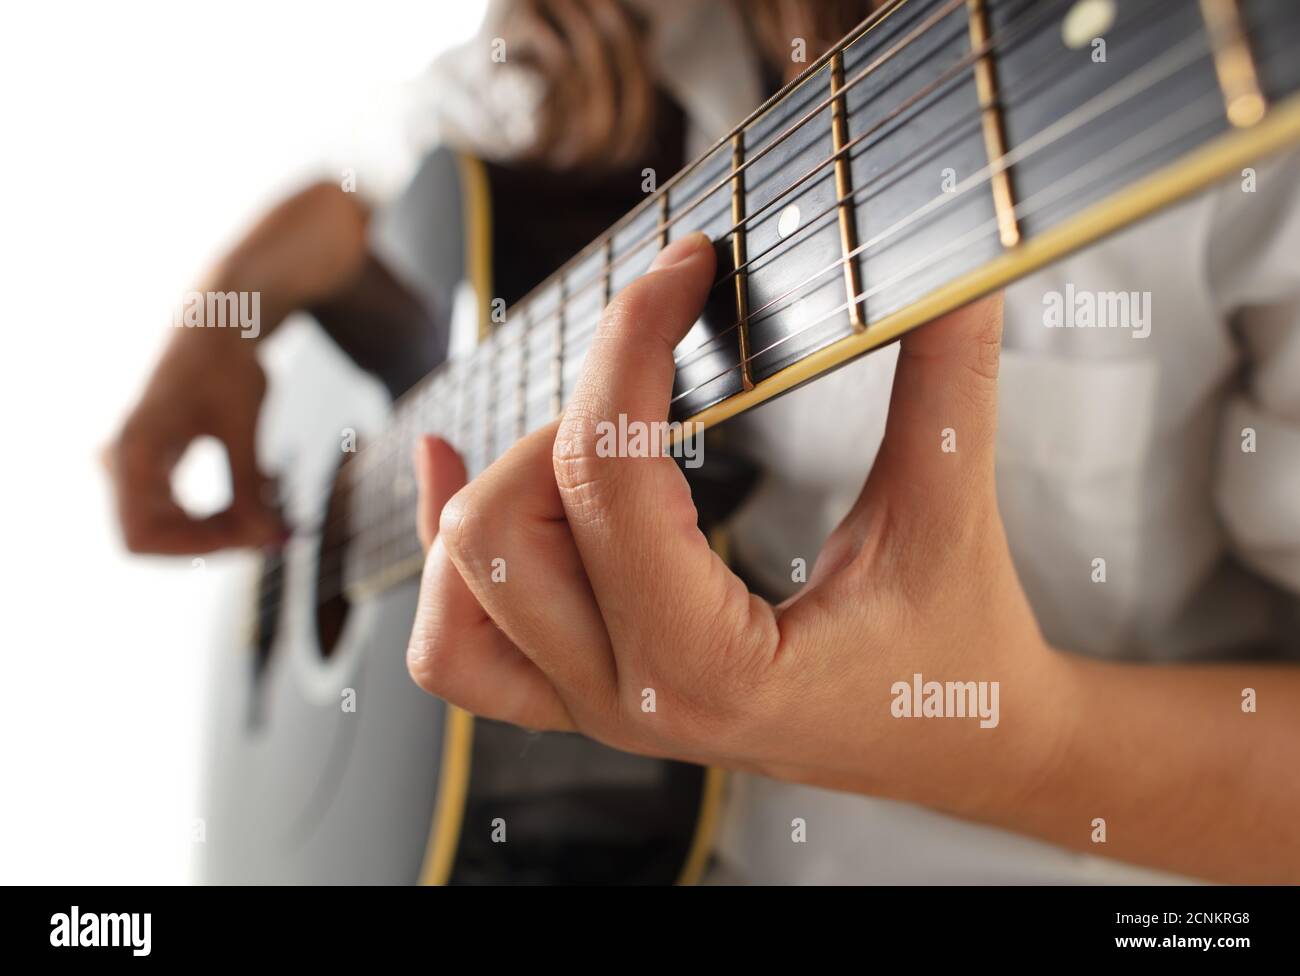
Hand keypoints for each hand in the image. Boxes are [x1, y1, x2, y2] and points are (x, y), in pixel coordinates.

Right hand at [105, 181, 369, 554]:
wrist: (221, 322)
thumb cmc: (227, 365)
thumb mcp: (243, 429)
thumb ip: (251, 490)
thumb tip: (272, 543)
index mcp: (132, 453)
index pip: (142, 539)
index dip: (199, 549)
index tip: (257, 535)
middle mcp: (123, 464)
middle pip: (158, 539)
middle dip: (221, 541)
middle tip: (280, 530)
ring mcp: (137, 467)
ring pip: (173, 529)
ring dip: (227, 529)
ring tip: (280, 508)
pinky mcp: (159, 466)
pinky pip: (185, 512)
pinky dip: (227, 512)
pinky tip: (268, 491)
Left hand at [408, 231, 1064, 811]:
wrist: (961, 748)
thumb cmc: (956, 650)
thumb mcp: (947, 513)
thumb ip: (945, 380)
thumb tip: (954, 270)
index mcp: (713, 665)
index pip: (607, 476)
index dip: (632, 340)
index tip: (684, 266)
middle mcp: (632, 699)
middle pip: (500, 530)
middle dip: (569, 421)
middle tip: (658, 378)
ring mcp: (596, 706)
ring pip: (459, 590)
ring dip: (500, 485)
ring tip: (577, 430)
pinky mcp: (585, 696)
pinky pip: (460, 644)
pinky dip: (447, 559)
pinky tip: (458, 472)